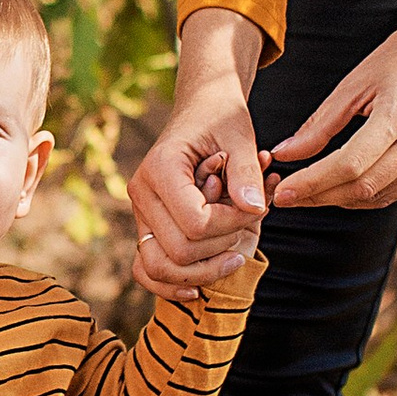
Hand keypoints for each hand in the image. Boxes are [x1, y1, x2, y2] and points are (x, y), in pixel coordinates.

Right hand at [126, 7, 267, 299]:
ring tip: (234, 256)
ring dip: (202, 271)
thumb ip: (247, 173)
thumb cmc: (221, 117)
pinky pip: (146, 269)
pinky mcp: (147, 226)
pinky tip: (198, 287)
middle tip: (247, 224)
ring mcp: (140, 213)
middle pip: (179, 251)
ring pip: (159, 267)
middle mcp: (142, 194)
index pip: (196, 223)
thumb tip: (255, 210)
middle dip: (222, 246)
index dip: (233, 225)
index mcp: (160, 169)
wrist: (201, 108)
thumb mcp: (241, 136)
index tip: (256, 207)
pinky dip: (170, 284)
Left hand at [267, 0, 396, 213]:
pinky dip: (361, 196)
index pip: (352, 163)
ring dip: (337, 200)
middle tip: (285, 196)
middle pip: (364, 186)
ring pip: (378, 196)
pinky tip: (336, 189)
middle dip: (319, 196)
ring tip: (305, 194)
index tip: (282, 191)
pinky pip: (393, 192)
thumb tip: (284, 154)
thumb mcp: (356, 82)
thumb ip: (320, 123)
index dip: (313, 182)